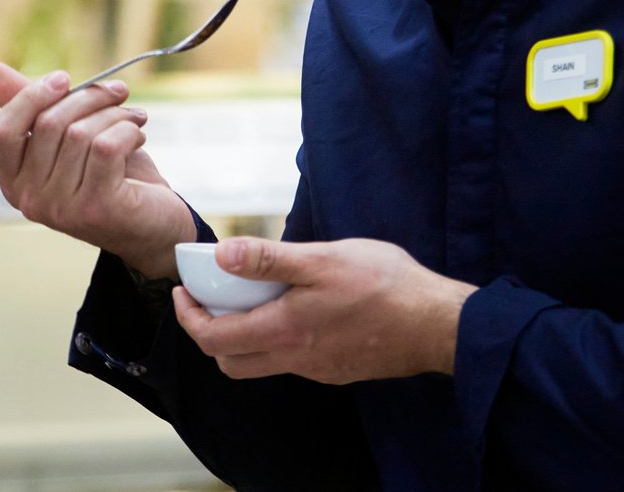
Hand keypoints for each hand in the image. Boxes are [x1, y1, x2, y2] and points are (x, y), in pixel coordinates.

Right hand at [0, 61, 195, 278]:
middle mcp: (30, 199)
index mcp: (14, 180)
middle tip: (118, 92)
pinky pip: (106, 147)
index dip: (30, 97)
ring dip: (115, 114)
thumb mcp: (68, 137)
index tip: (63, 78)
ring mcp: (61, 208)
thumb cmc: (110, 176)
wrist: (154, 226)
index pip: (2, 131)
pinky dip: (128, 131)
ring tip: (134, 118)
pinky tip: (138, 136)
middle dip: (89, 97)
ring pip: (80, 133)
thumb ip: (31, 106)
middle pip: (48, 124)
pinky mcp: (96, 209)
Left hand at [173, 237, 478, 383]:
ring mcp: (318, 369)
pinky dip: (277, 339)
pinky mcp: (338, 369)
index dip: (188, 317)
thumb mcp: (322, 259)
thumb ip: (269, 260)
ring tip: (252, 299)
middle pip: (230, 362)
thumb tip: (221, 255)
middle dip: (209, 332)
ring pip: (261, 364)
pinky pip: (292, 361)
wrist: (439, 323)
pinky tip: (296, 309)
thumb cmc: (385, 286)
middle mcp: (295, 358)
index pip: (213, 340)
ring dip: (244, 337)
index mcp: (284, 331)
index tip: (184, 292)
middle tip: (211, 300)